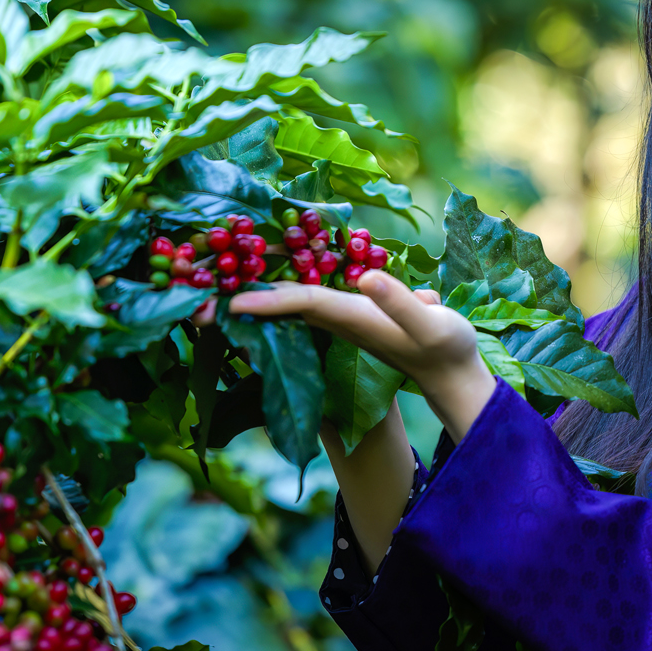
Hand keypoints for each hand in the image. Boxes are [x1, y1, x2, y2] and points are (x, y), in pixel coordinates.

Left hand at [227, 271, 496, 440]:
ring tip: (214, 290)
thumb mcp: (430, 321)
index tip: (230, 302)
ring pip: (291, 305)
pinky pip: (306, 303)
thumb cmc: (444, 347)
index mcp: (353, 318)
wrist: (452, 373)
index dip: (267, 301)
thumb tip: (366, 277)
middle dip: (245, 303)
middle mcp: (340, 321)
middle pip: (285, 306)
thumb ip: (400, 302)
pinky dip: (279, 296)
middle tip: (199, 301)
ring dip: (255, 299)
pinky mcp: (349, 318)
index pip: (302, 304)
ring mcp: (342, 322)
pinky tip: (262, 287)